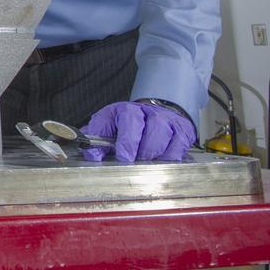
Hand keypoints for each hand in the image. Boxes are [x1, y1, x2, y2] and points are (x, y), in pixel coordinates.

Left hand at [81, 100, 195, 161]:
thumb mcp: (107, 125)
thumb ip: (97, 138)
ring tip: (147, 164)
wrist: (152, 114)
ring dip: (156, 154)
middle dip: (144, 149)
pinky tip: (162, 163)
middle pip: (154, 128)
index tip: (124, 157)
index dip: (127, 140)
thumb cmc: (126, 124)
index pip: (130, 119)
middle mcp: (149, 112)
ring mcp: (168, 121)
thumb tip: (91, 154)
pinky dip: (171, 158)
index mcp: (127, 110)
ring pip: (167, 137)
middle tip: (136, 163)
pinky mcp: (182, 131)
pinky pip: (179, 147)